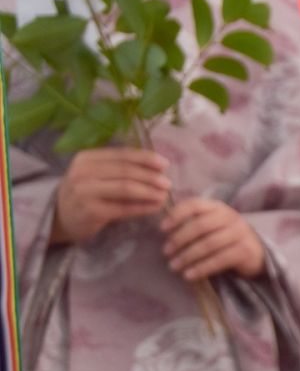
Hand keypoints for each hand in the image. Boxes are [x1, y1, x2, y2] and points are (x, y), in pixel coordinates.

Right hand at [51, 148, 171, 244]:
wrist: (59, 216)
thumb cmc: (85, 192)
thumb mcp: (96, 174)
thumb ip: (120, 168)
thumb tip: (158, 167)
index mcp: (87, 158)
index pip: (122, 155)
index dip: (146, 158)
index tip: (165, 164)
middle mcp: (83, 172)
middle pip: (126, 171)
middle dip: (151, 176)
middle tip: (168, 183)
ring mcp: (85, 191)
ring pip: (126, 188)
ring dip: (149, 192)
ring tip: (164, 195)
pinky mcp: (91, 211)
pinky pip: (124, 208)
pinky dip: (143, 207)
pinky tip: (155, 207)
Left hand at [160, 199, 264, 280]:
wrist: (256, 253)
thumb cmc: (226, 239)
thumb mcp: (212, 226)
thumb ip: (193, 223)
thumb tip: (164, 230)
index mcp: (218, 208)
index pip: (195, 205)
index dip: (177, 215)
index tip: (162, 228)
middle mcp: (231, 217)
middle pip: (201, 225)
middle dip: (180, 239)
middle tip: (166, 252)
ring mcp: (240, 233)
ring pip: (209, 244)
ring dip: (188, 256)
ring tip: (173, 266)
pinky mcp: (244, 251)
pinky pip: (219, 260)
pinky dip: (201, 268)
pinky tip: (189, 275)